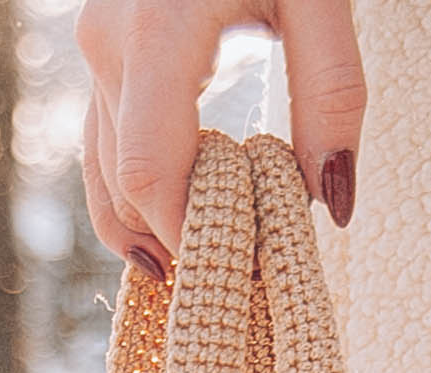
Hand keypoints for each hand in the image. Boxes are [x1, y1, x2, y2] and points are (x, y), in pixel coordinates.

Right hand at [77, 0, 366, 276]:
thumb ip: (332, 95)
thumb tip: (334, 203)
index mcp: (155, 31)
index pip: (151, 173)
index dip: (190, 239)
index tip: (246, 274)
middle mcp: (107, 45)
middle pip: (123, 187)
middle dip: (178, 242)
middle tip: (242, 283)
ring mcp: (95, 48)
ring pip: (104, 176)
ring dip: (154, 228)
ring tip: (214, 268)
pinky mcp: (103, 51)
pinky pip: (106, 147)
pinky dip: (141, 195)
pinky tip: (185, 224)